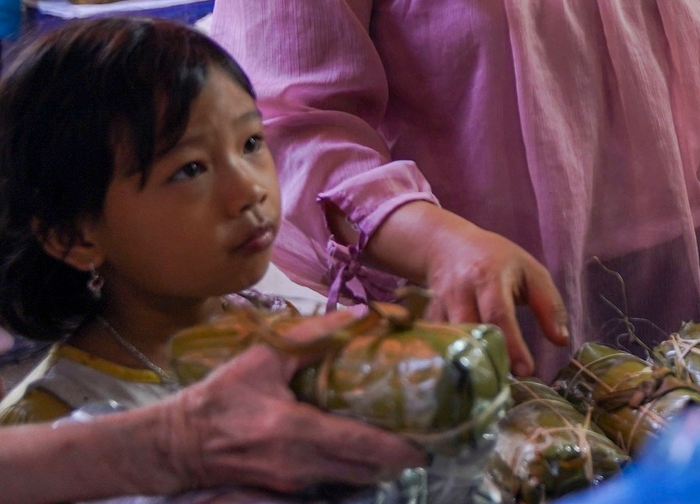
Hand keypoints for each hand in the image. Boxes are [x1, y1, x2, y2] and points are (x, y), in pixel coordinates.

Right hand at [154, 310, 424, 491]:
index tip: (425, 444)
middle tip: (423, 439)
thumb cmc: (221, 397)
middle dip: (395, 458)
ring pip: (348, 478)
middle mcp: (299, 463)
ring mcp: (291, 481)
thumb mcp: (266, 358)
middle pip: (362, 468)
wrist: (175, 442)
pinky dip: (350, 468)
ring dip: (375, 465)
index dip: (396, 447)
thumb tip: (360, 313)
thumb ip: (314, 335)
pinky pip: (328, 480)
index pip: (359, 444)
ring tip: (401, 443)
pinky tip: (363, 451)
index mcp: (295, 430)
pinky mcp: (283, 488)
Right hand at [368, 202, 568, 375]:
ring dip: (467, 364)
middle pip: (470, 330)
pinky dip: (447, 362)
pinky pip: (433, 344)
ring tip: (486, 386)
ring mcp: (438, 304)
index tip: (525, 371)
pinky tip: (462, 378)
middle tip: (506, 384)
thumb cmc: (497, 260)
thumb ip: (549, 304)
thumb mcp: (530, 271)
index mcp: (489, 277)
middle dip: (487, 359)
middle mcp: (460, 291)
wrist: (446, 245)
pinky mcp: (425, 317)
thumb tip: (562, 340)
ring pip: (449, 341)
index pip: (499, 314)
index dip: (511, 345)